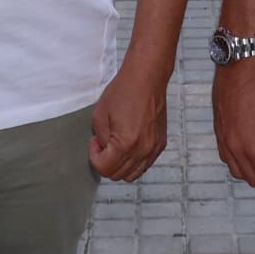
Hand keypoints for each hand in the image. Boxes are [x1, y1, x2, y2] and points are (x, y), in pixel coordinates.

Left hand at [89, 66, 169, 181]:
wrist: (146, 79)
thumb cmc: (124, 91)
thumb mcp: (100, 116)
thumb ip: (101, 139)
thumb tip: (104, 150)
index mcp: (125, 144)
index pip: (104, 168)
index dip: (94, 157)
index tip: (94, 143)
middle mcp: (142, 150)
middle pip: (118, 175)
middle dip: (106, 163)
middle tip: (102, 145)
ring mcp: (153, 149)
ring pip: (133, 174)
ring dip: (120, 165)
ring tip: (115, 146)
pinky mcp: (160, 144)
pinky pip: (145, 164)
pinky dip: (134, 161)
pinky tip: (128, 145)